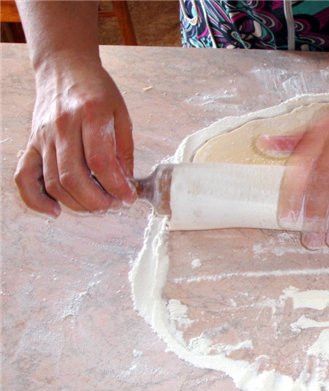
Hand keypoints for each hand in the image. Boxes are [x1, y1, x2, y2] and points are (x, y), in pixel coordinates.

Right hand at [14, 56, 135, 216]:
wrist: (63, 67)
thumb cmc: (96, 89)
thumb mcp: (121, 112)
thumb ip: (124, 147)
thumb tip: (126, 181)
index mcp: (90, 114)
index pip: (101, 162)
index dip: (117, 186)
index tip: (129, 197)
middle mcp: (62, 126)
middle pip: (74, 177)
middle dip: (98, 200)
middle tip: (113, 204)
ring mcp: (42, 137)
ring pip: (53, 182)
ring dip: (77, 203)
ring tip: (97, 205)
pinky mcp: (30, 143)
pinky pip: (24, 177)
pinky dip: (36, 200)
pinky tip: (55, 210)